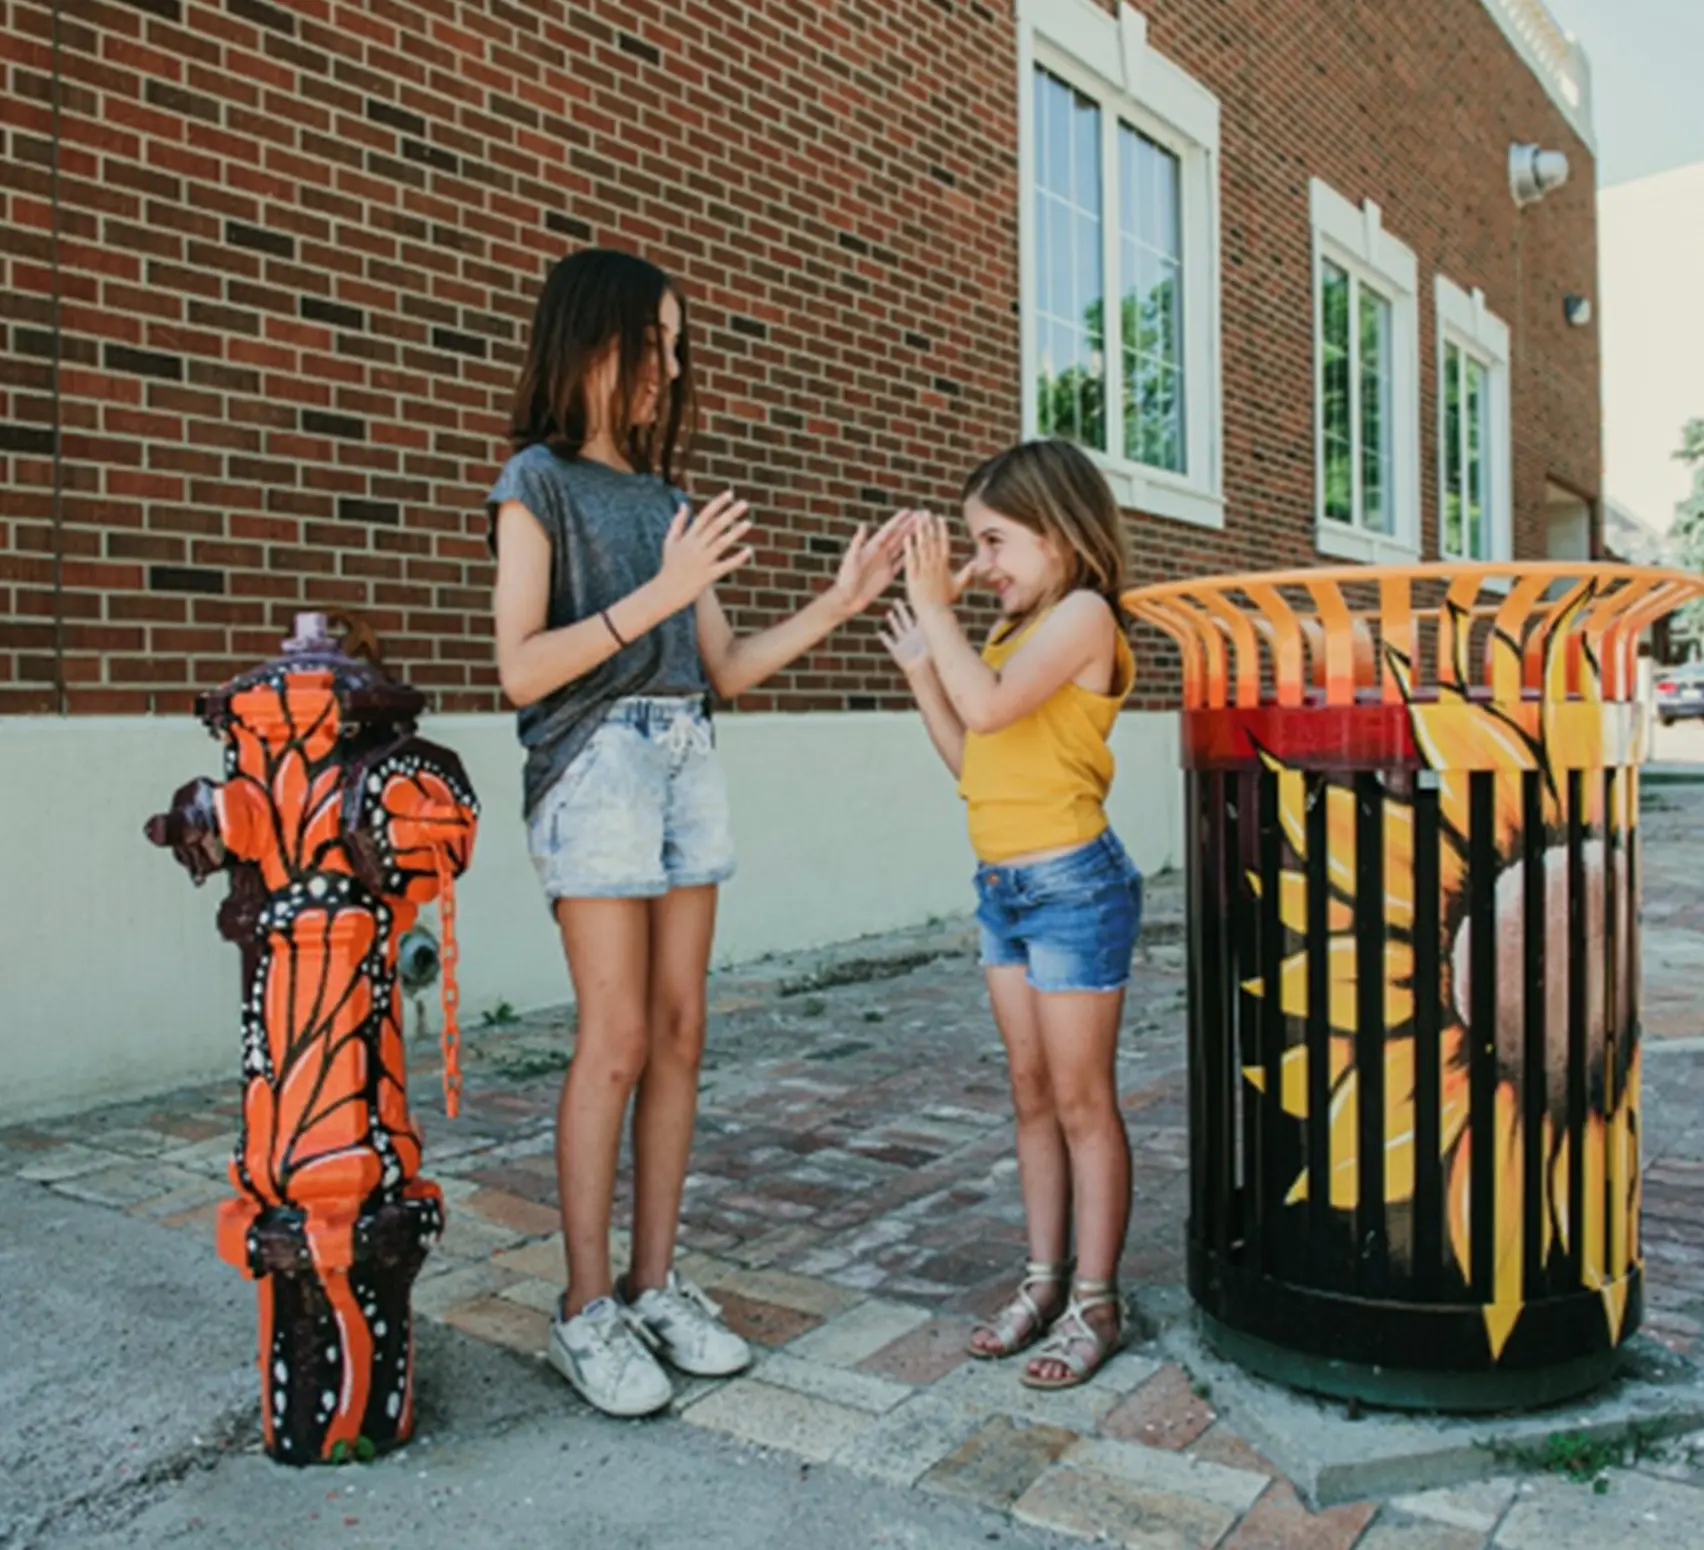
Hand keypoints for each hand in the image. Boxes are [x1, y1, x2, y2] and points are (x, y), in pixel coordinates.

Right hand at [657, 492, 754, 610]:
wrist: (665, 592)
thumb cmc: (669, 566)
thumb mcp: (669, 542)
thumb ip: (678, 522)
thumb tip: (684, 504)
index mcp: (687, 538)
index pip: (704, 516)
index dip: (717, 504)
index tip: (730, 494)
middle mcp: (694, 547)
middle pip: (714, 527)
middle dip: (729, 514)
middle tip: (744, 503)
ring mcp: (701, 561)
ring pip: (721, 543)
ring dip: (735, 532)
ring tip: (749, 522)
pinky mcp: (707, 576)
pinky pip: (725, 566)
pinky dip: (737, 559)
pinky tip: (749, 551)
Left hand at [828, 509, 915, 616]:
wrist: (846, 599)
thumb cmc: (845, 579)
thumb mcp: (851, 559)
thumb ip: (858, 542)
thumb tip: (863, 524)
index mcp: (871, 547)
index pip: (888, 531)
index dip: (898, 520)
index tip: (909, 510)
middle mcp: (879, 553)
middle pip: (898, 536)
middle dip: (910, 525)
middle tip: (922, 516)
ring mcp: (885, 564)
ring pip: (902, 547)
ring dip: (912, 538)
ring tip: (924, 529)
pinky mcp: (888, 575)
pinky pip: (901, 564)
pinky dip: (910, 556)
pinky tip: (920, 551)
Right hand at [878, 601, 930, 672]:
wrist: (923, 671)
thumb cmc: (930, 657)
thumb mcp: (932, 638)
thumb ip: (935, 626)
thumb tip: (939, 611)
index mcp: (921, 632)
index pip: (918, 616)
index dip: (916, 607)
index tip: (914, 597)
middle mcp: (912, 635)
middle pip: (905, 619)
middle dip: (901, 609)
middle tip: (896, 600)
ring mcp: (904, 642)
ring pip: (897, 628)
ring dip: (893, 621)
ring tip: (889, 613)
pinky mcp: (897, 651)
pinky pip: (889, 642)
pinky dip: (884, 637)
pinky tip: (880, 632)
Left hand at [904, 512, 963, 612]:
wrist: (934, 614)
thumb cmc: (945, 601)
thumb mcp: (958, 586)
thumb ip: (966, 573)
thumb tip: (976, 564)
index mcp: (944, 566)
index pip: (943, 543)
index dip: (941, 529)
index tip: (939, 518)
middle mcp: (934, 565)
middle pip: (932, 541)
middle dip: (929, 525)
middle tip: (925, 512)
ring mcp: (923, 570)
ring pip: (922, 548)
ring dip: (919, 532)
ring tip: (916, 519)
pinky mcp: (913, 577)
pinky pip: (911, 560)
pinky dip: (909, 548)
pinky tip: (906, 536)